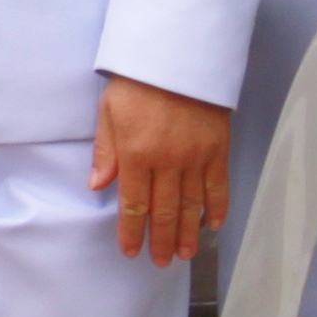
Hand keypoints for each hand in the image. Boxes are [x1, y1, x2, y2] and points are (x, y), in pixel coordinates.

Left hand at [93, 74, 233, 266]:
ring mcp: (195, 157)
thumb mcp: (109, 110)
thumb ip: (105, 151)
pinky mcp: (217, 148)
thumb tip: (97, 186)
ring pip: (192, 205)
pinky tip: (212, 225)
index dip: (132, 231)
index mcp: (136, 154)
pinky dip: (217, 207)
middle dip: (161, 240)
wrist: (177, 54)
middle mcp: (167, 161)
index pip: (133, 204)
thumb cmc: (137, 81)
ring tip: (186, 254)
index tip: (131, 251)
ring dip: (188, 233)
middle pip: (165, 211)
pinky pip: (218, 185)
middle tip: (162, 262)